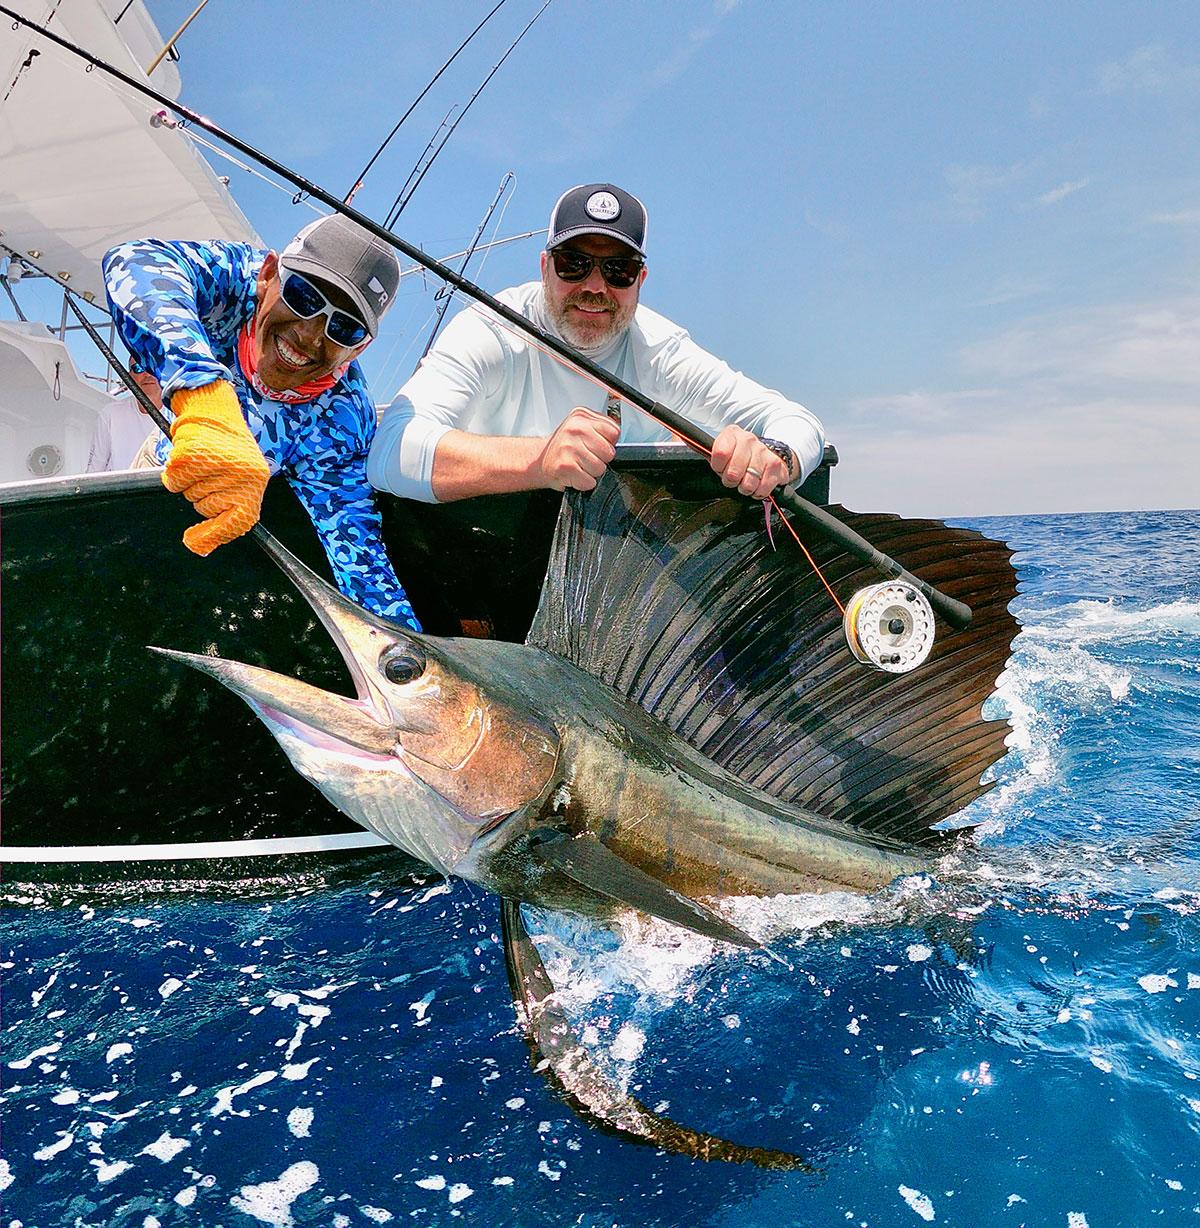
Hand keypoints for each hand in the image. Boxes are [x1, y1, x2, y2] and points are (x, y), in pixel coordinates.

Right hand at [162, 380, 269, 555]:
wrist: (213, 405)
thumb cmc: (226, 443)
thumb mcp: (242, 474)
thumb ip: (231, 507)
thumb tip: (203, 546)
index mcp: (256, 480)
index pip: (238, 521)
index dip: (215, 535)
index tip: (195, 543)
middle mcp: (240, 473)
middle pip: (207, 508)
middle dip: (203, 496)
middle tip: (209, 473)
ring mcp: (216, 464)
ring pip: (189, 495)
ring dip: (189, 483)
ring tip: (201, 461)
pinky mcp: (192, 455)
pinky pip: (175, 480)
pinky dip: (175, 473)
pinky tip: (187, 456)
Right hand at [536, 407, 620, 491]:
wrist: (537, 461)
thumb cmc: (561, 446)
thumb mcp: (579, 427)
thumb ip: (599, 428)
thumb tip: (616, 438)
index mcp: (581, 416)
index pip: (614, 432)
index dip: (608, 443)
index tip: (596, 445)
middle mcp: (575, 430)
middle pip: (609, 452)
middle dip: (600, 459)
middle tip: (585, 457)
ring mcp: (569, 448)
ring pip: (600, 468)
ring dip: (591, 472)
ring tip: (578, 465)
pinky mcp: (566, 467)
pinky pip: (589, 482)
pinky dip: (583, 482)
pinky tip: (574, 474)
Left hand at [708, 425, 790, 499]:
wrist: (766, 455)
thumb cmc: (737, 457)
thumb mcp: (718, 451)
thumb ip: (700, 447)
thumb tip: (680, 436)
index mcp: (731, 434)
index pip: (719, 453)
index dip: (717, 467)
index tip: (719, 468)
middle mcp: (749, 440)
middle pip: (733, 472)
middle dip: (731, 481)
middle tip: (733, 478)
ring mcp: (763, 452)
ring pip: (748, 483)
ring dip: (745, 488)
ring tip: (745, 482)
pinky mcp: (776, 465)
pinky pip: (763, 488)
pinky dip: (758, 492)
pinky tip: (757, 485)